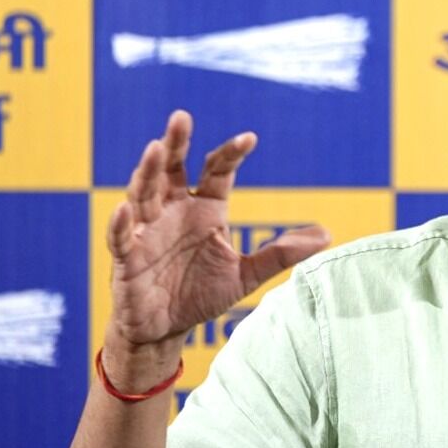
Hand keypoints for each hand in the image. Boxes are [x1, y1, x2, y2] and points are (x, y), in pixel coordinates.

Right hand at [106, 111, 330, 351]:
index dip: (231, 154)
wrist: (167, 329)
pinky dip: (120, 224)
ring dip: (148, 172)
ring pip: (144, 194)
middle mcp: (174, 211)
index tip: (250, 138)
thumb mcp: (247, 274)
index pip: (217, 171)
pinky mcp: (126, 258)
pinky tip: (123, 209)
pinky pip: (120, 237)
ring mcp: (147, 231)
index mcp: (205, 209)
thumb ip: (281, 254)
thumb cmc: (202, 294)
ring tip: (155, 148)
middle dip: (175, 143)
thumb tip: (327, 235)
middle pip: (172, 169)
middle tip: (181, 117)